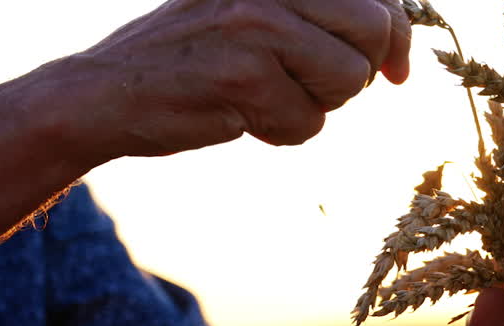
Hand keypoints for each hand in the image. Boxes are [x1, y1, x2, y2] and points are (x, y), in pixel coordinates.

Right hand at [60, 0, 411, 157]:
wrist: (106, 93)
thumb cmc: (193, 59)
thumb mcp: (253, 15)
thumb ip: (316, 16)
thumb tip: (397, 47)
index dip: (398, 35)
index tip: (397, 72)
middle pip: (373, 32)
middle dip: (355, 74)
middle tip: (311, 86)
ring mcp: (256, 26)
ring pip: (348, 80)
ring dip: (317, 105)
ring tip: (266, 98)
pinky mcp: (245, 76)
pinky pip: (310, 122)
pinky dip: (284, 133)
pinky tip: (242, 117)